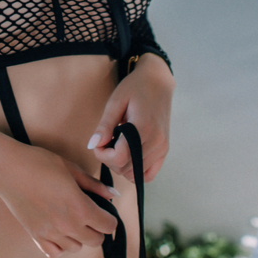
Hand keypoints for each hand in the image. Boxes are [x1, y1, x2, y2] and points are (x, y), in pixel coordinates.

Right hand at [0, 130, 118, 257]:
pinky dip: (60, 245)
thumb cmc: (39, 162)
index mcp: (80, 207)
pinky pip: (55, 252)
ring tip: (71, 219)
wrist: (6, 168)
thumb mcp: (71, 168)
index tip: (104, 210)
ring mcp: (50, 233)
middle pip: (96, 241)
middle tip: (90, 214)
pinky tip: (57, 230)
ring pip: (76, 248)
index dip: (110, 217)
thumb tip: (113, 194)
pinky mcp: (35, 236)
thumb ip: (94, 185)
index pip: (108, 226)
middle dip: (98, 229)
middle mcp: (67, 225)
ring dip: (78, 237)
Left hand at [88, 54, 173, 183]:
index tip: (98, 142)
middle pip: (125, 168)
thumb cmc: (135, 88)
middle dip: (109, 159)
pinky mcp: (164, 151)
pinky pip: (148, 175)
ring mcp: (162, 148)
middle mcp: (156, 141)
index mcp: (144, 128)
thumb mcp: (116, 101)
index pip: (119, 157)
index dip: (102, 154)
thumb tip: (93, 145)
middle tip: (107, 140)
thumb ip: (105, 125)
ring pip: (135, 174)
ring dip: (121, 165)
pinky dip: (135, 171)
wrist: (158, 82)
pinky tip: (128, 155)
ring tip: (118, 144)